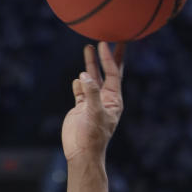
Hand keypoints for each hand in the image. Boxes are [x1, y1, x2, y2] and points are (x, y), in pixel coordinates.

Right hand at [62, 41, 125, 161]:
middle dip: (106, 56)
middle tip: (107, 38)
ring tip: (88, 47)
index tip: (104, 42)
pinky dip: (78, 82)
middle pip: (107, 72)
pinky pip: (80, 89)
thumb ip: (91, 94)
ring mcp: (92, 102)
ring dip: (90, 64)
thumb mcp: (94, 114)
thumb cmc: (92, 137)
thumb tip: (84, 76)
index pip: (113, 74)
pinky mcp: (81, 107)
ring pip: (91, 78)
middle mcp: (105, 99)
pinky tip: (78, 78)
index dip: (108, 58)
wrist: (82, 153)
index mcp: (114, 100)